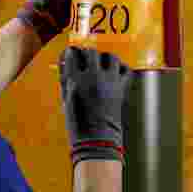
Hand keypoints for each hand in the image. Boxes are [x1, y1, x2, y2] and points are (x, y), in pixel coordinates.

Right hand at [58, 46, 133, 166]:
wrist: (96, 139)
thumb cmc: (78, 123)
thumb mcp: (65, 100)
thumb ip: (65, 79)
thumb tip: (66, 63)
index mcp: (75, 79)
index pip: (72, 54)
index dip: (71, 52)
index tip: (72, 53)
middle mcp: (93, 76)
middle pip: (91, 52)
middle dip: (88, 53)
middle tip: (87, 57)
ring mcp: (110, 81)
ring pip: (111, 57)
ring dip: (106, 57)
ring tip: (103, 62)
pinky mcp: (122, 88)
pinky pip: (126, 69)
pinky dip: (122, 68)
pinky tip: (116, 71)